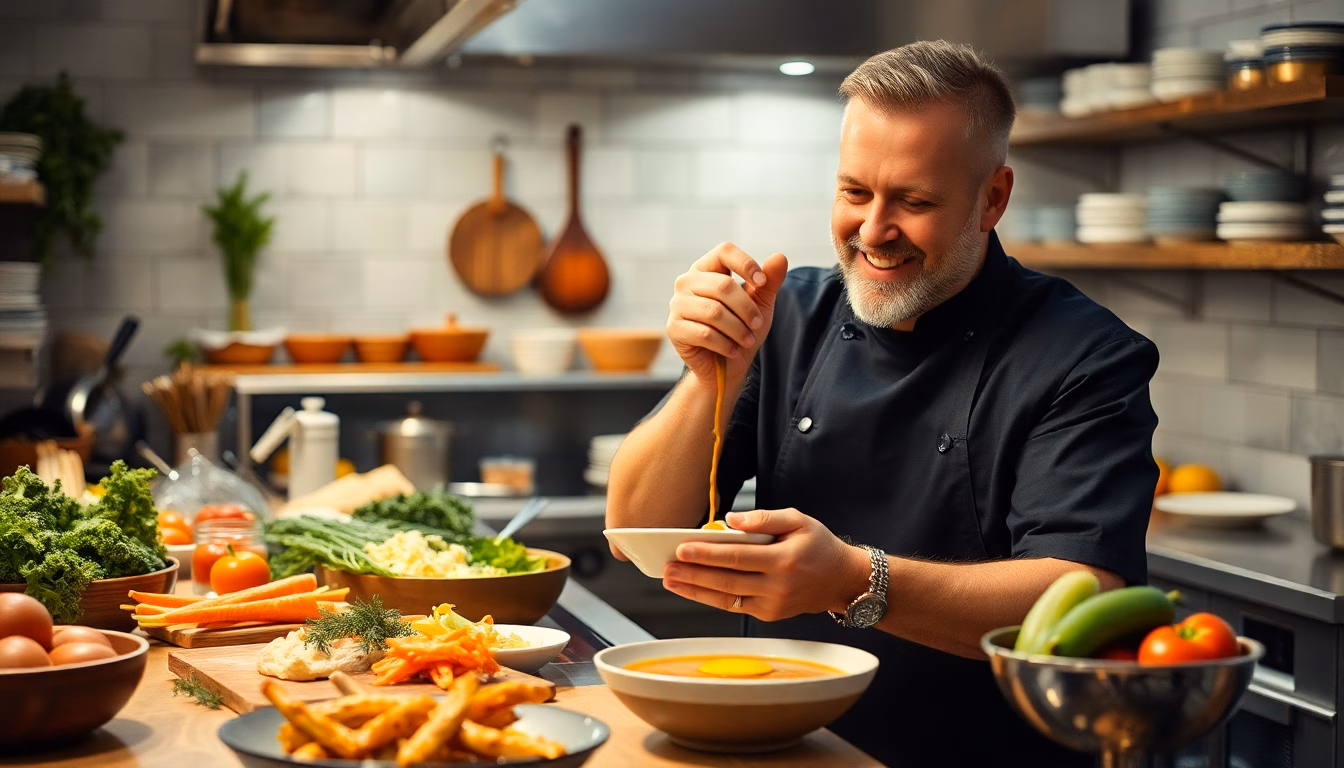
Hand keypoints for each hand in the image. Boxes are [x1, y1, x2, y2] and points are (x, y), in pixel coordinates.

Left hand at [663, 508, 870, 620]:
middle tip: (666, 567)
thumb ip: (765, 517)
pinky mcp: (769, 615)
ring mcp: (773, 605)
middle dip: (693, 574)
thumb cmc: (818, 545)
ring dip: (695, 590)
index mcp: (785, 560)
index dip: (707, 554)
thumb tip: (731, 521)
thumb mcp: (798, 520)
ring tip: (671, 580)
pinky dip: (710, 598)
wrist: (843, 580)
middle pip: (727, 581)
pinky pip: (734, 606)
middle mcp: (778, 586)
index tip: (682, 549)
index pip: (738, 557)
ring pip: (726, 599)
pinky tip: (692, 589)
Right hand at [667, 243, 788, 384]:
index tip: (762, 283)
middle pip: (723, 285)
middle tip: (758, 324)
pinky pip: (704, 334)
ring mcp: (677, 305)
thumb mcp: (760, 304)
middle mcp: (687, 282)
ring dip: (738, 330)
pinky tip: (732, 350)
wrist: (725, 366)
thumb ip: (769, 282)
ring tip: (747, 340)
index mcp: (707, 269)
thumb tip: (780, 257)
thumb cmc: (741, 329)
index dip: (746, 264)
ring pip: (714, 312)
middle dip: (747, 308)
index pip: (724, 252)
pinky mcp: (674, 328)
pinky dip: (725, 345)